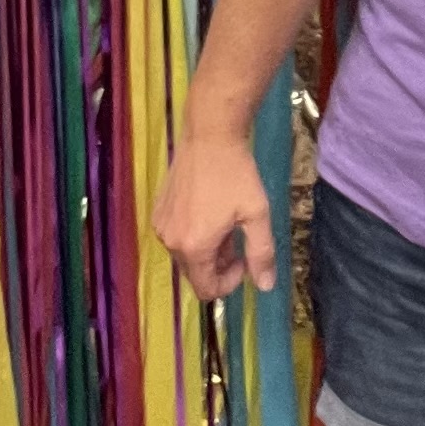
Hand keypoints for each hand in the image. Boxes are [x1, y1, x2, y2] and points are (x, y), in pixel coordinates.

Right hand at [154, 131, 280, 299]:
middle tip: (238, 238)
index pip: (206, 289)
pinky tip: (210, 212)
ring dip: (208, 250)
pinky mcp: (158, 211)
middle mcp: (170, 241)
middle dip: (219, 265)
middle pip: (195, 273)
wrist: (209, 136)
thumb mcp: (256, 215)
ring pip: (186, 255)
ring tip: (226, 223)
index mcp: (194, 247)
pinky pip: (177, 237)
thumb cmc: (235, 175)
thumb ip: (261, 254)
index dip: (230, 283)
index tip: (246, 260)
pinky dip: (194, 235)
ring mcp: (161, 225)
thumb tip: (266, 286)